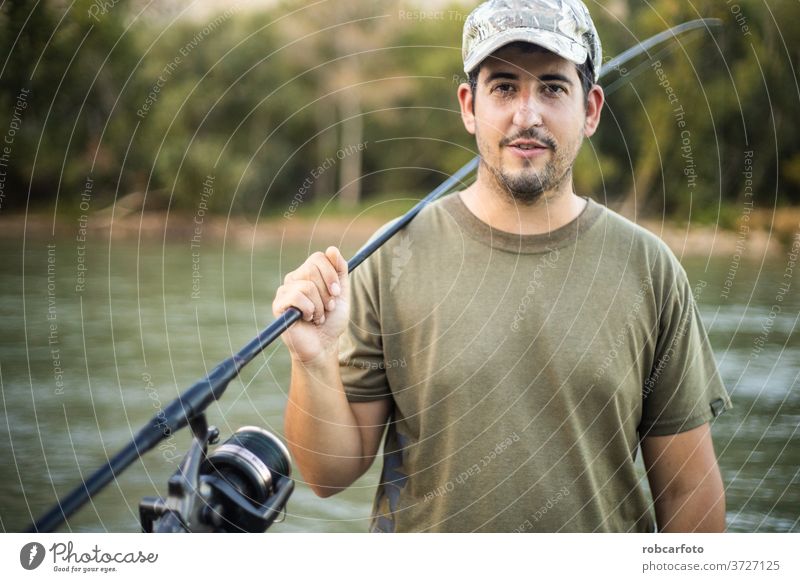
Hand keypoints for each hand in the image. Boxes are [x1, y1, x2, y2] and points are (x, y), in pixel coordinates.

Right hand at [272, 246, 349, 364]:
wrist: (324, 345)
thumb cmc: (331, 321)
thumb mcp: (341, 294)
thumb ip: (340, 271)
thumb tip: (332, 249)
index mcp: (309, 274)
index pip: (319, 257)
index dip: (331, 274)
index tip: (337, 292)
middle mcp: (294, 279)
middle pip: (313, 270)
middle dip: (327, 293)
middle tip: (327, 308)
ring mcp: (285, 291)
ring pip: (307, 285)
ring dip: (319, 306)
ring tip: (318, 317)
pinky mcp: (278, 305)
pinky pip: (296, 296)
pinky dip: (309, 310)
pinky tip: (307, 319)